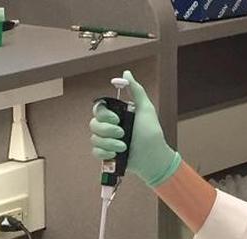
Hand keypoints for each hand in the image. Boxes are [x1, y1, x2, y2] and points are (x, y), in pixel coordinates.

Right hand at [89, 70, 181, 187]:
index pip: (98, 109)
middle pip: (93, 124)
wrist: (153, 157)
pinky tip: (116, 154)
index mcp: (116, 114)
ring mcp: (107, 141)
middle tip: (123, 134)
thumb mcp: (145, 108)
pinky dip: (105, 153)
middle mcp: (109, 127)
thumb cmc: (151, 133)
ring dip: (110, 143)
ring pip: (94, 138)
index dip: (104, 115)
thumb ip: (136, 90)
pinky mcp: (106, 154)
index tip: (117, 119)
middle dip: (108, 130)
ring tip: (124, 147)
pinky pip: (95, 151)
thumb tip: (126, 73)